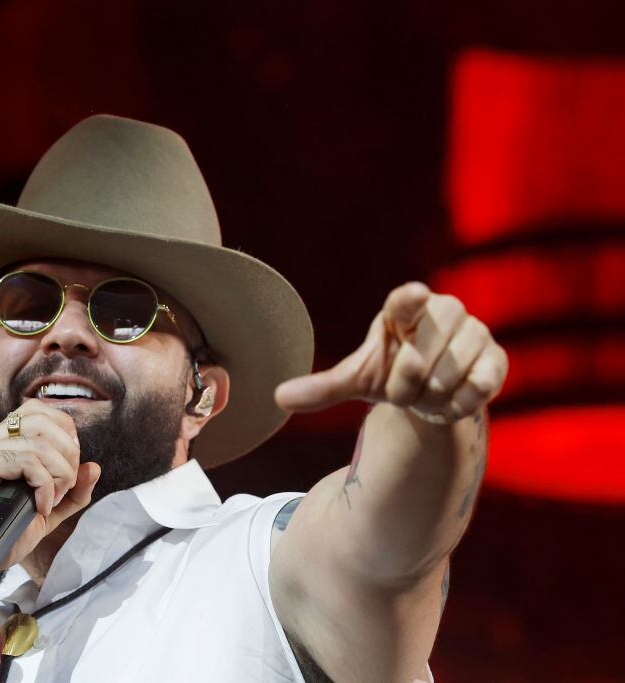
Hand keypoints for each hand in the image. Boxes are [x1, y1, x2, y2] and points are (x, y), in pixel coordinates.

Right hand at [0, 398, 100, 568]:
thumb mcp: (44, 514)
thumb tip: (94, 467)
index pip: (39, 411)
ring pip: (40, 440)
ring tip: (52, 500)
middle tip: (65, 489)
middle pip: (43, 418)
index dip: (65, 436)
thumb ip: (71, 493)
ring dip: (59, 472)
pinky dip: (45, 485)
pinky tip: (40, 507)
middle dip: (68, 454)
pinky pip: (27, 460)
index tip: (68, 473)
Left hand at [274, 282, 507, 423]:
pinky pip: (480, 385)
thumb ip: (323, 387)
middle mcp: (444, 312)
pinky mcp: (496, 357)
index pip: (406, 300)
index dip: (410, 299)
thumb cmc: (391, 371)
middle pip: (421, 355)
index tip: (415, 295)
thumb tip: (278, 397)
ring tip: (427, 392)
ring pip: (448, 374)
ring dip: (431, 396)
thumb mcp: (357, 378)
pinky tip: (452, 400)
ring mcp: (475, 332)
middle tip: (406, 386)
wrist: (430, 392)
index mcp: (405, 309)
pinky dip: (460, 402)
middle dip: (407, 384)